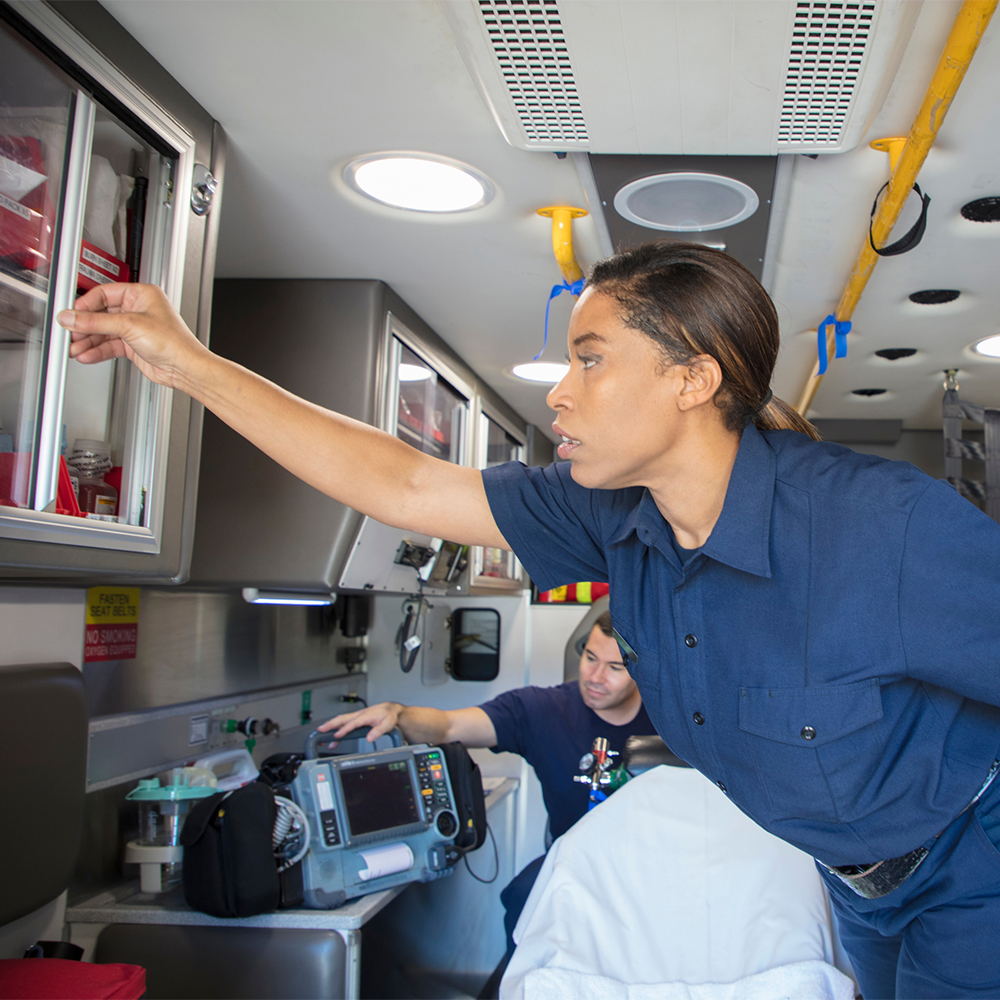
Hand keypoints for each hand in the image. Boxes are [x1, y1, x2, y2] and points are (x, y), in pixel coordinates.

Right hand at [59, 283, 207, 389]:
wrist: (185, 367)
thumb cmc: (173, 342)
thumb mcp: (129, 326)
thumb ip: (95, 322)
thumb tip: (72, 317)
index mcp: (141, 294)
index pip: (104, 293)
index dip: (85, 304)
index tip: (71, 314)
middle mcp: (138, 309)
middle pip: (101, 314)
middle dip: (84, 326)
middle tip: (69, 333)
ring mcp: (136, 328)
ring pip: (104, 332)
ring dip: (88, 341)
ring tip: (74, 348)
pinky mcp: (134, 345)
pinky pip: (110, 345)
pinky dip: (97, 351)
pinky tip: (86, 355)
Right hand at [317, 702, 403, 743]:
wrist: (390, 710)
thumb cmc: (388, 716)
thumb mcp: (387, 724)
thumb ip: (379, 731)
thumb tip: (370, 738)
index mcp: (366, 715)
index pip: (353, 723)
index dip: (344, 729)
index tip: (337, 735)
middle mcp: (359, 715)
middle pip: (342, 719)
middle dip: (330, 724)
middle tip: (321, 730)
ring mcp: (356, 717)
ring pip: (341, 720)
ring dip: (331, 726)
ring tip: (321, 735)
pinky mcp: (356, 720)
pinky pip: (344, 724)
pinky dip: (337, 730)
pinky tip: (333, 739)